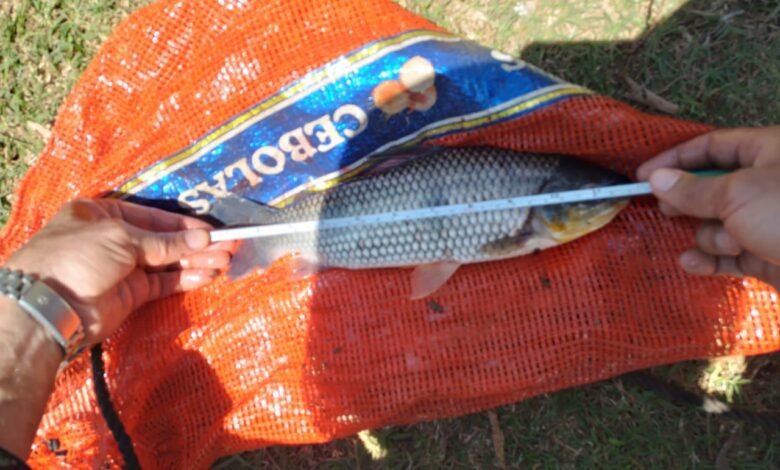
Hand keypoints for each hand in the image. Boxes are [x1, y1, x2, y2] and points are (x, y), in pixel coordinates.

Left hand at [5, 198, 232, 343]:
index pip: (153, 216)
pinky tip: (207, 276)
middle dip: (196, 244)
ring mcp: (123, 268)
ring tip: (225, 262)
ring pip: (168, 262)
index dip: (184, 224)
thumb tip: (204, 238)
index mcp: (103, 214)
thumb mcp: (123, 238)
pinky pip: (164, 283)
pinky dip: (185, 280)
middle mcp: (114, 239)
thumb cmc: (81, 256)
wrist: (51, 307)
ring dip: (196, 261)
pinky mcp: (131, 294)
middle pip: (164, 239)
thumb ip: (166, 241)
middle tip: (229, 247)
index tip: (213, 230)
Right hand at [637, 126, 779, 289]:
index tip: (642, 176)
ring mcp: (767, 222)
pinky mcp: (767, 256)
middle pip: (712, 187)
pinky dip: (709, 260)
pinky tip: (692, 263)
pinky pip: (726, 255)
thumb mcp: (736, 195)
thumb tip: (656, 180)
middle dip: (689, 202)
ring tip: (726, 242)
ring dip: (710, 235)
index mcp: (769, 152)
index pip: (713, 146)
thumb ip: (691, 189)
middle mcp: (767, 185)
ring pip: (718, 224)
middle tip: (667, 212)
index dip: (675, 159)